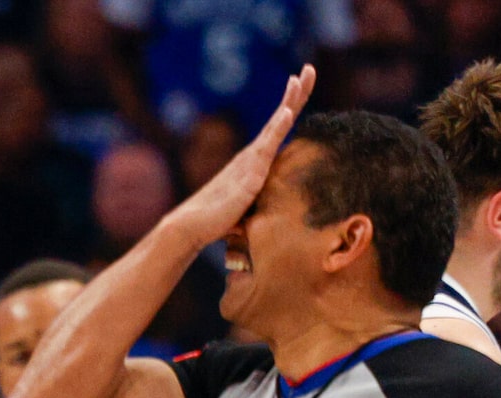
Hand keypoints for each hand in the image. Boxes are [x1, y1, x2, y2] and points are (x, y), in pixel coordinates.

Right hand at [166, 66, 316, 244]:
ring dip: (288, 102)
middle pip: (280, 117)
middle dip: (296, 92)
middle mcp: (252, 154)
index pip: (278, 126)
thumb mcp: (245, 206)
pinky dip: (278, 128)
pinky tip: (287, 112)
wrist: (191, 227)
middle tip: (309, 68)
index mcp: (255, 159)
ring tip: (299, 79)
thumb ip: (257, 200)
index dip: (291, 103)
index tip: (302, 79)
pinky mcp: (249, 175)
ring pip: (275, 126)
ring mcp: (250, 162)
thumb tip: (264, 208)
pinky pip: (266, 148)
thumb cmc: (215, 220)